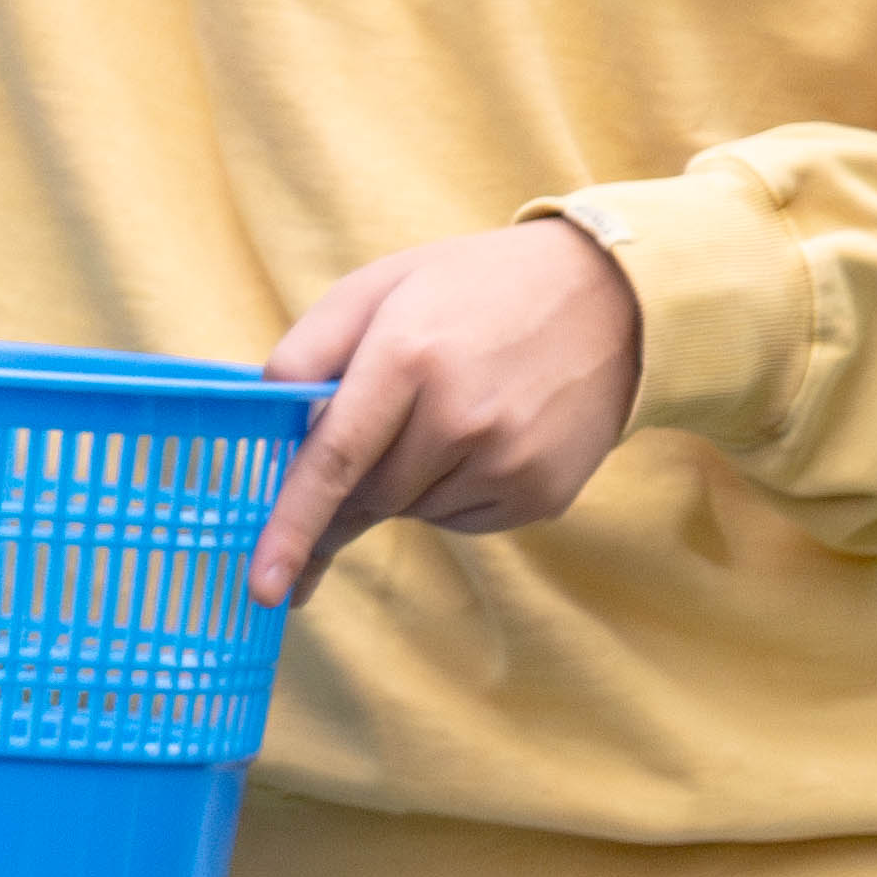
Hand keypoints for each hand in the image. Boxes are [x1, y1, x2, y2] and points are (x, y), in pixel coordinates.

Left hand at [247, 220, 645, 605]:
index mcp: (408, 356)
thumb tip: (265, 426)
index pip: (334, 460)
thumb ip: (306, 352)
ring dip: (405, 479)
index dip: (292, 527)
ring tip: (451, 406)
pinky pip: (458, 519)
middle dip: (347, 486)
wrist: (611, 299)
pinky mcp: (542, 494)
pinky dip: (450, 490)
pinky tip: (484, 434)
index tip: (265, 588)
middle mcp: (461, 416)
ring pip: (410, 510)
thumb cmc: (470, 290)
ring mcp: (508, 461)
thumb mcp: (377, 288)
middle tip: (376, 432)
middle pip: (366, 494)